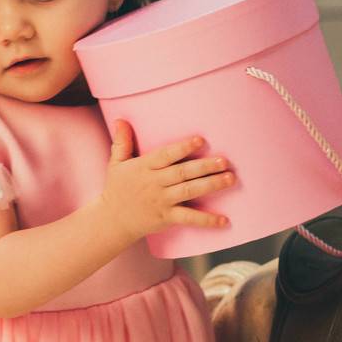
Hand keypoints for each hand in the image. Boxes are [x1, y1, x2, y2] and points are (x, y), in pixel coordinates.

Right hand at [98, 120, 235, 243]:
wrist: (111, 221)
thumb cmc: (117, 189)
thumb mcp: (116, 164)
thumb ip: (121, 141)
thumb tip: (120, 119)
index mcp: (144, 167)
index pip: (165, 155)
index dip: (183, 148)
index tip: (200, 140)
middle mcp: (154, 183)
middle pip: (182, 172)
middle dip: (205, 166)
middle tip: (225, 161)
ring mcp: (161, 201)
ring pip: (189, 191)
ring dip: (211, 185)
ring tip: (230, 179)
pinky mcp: (166, 218)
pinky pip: (188, 218)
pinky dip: (206, 220)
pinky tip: (224, 219)